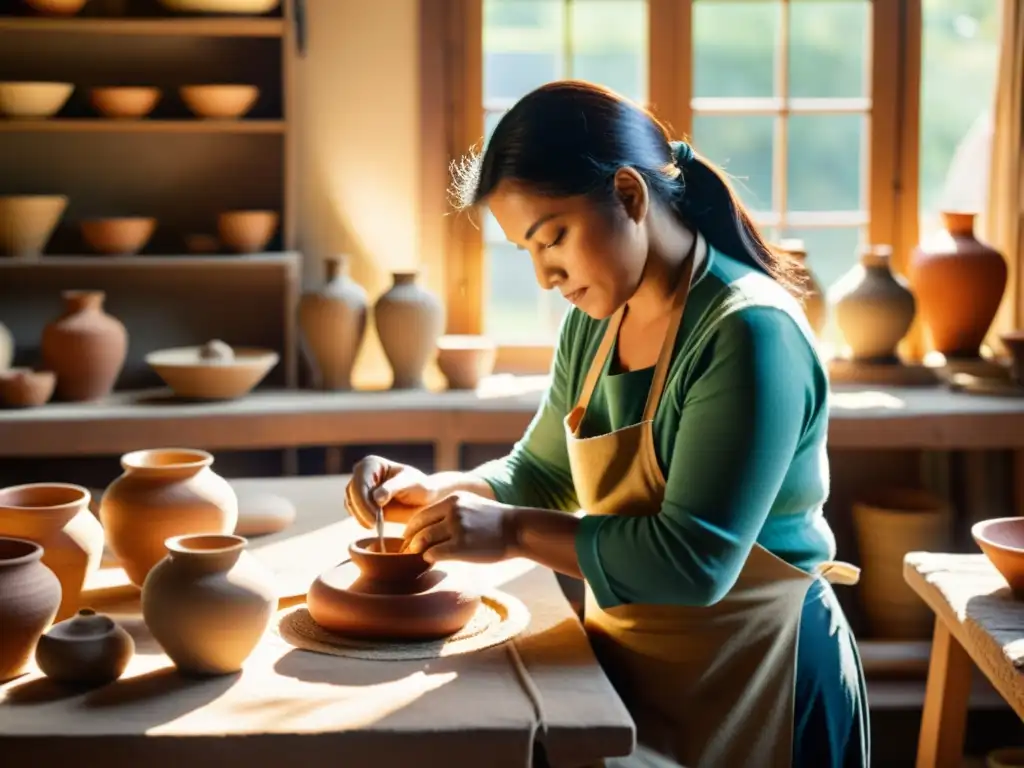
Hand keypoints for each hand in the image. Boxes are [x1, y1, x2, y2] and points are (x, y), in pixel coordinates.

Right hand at [345, 455, 448, 528]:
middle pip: (352, 492)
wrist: (424, 500)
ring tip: (376, 526)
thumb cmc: (419, 487)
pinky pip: (354, 512)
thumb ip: (393, 488)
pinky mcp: (361, 503)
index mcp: (372, 464)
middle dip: (361, 510)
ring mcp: (360, 489)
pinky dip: (361, 519)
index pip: (361, 481)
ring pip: (350, 503)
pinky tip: (374, 525)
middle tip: (373, 525)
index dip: (364, 499)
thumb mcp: (409, 483)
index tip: (375, 515)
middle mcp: (362, 474)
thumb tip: (376, 498)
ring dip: (360, 516)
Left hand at [402, 492, 518, 563]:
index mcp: (453, 499)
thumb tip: (430, 525)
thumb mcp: (472, 505)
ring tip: (416, 559)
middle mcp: (452, 511)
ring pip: (423, 541)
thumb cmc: (495, 522)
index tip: (407, 540)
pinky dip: (428, 559)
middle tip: (405, 553)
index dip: (410, 529)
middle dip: (408, 542)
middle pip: (418, 528)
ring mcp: (457, 528)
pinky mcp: (461, 547)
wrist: (518, 530)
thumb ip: (451, 511)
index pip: (421, 515)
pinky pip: (433, 554)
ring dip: (416, 552)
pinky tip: (431, 563)